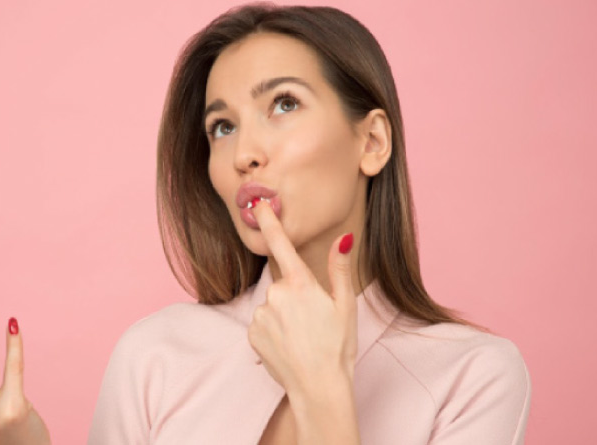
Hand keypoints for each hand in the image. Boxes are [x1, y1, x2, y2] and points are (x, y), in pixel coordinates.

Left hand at [247, 200, 358, 395]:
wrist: (319, 387)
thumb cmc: (338, 346)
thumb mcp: (345, 305)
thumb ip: (339, 269)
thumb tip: (344, 239)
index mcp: (301, 284)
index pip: (281, 245)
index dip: (268, 221)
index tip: (257, 203)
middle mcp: (276, 295)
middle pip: (282, 285)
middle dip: (294, 298)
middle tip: (312, 323)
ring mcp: (261, 315)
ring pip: (272, 306)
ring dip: (283, 317)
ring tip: (301, 338)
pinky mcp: (251, 334)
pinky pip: (262, 325)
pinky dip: (272, 332)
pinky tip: (288, 346)